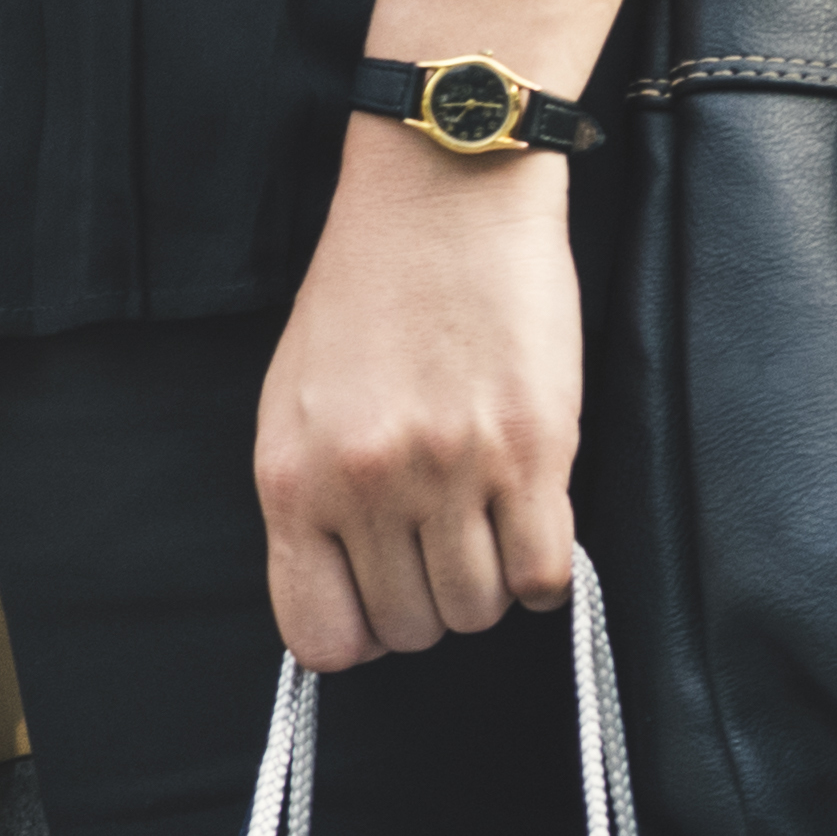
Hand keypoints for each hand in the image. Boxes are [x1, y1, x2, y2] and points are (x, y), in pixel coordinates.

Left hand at [255, 126, 582, 665]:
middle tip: (444, 555)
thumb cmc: (364, 299)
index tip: (380, 606)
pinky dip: (544, 572)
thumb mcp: (295, 409)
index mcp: (292, 484)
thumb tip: (341, 593)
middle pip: (408, 628)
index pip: (318, 637)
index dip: (358, 638)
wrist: (441, 197)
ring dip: (489, 588)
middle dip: (429, 608)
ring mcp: (450, 472)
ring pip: (478, 610)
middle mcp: (364, 488)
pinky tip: (534, 527)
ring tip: (489, 531)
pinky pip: (545, 571)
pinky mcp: (533, 448)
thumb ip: (309, 506)